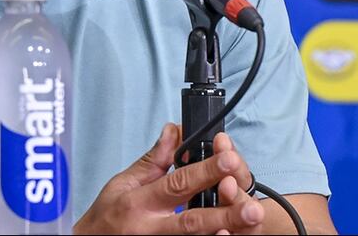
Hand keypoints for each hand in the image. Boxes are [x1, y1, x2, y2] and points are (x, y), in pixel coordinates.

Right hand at [74, 123, 265, 234]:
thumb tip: (174, 132)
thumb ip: (153, 161)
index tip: (229, 158)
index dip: (205, 171)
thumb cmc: (106, 217)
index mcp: (139, 202)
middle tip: (252, 207)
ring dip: (224, 230)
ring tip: (248, 222)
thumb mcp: (122, 183)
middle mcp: (152, 228)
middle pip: (193, 220)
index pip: (177, 183)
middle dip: (225, 212)